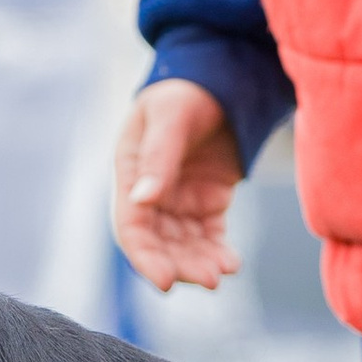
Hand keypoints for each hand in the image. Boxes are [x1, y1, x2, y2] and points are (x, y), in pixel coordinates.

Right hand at [112, 79, 242, 291]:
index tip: (165, 281)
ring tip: (223, 271)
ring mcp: (179, 201)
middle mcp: (150, 195)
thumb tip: (143, 200)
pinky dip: (218, 252)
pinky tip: (232, 262)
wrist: (217, 80)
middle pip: (159, 244)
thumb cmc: (184, 92)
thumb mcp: (169, 116)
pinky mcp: (207, 204)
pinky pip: (209, 237)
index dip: (145, 258)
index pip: (131, 227)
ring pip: (184, 246)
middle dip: (180, 266)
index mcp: (129, 173)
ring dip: (200, 263)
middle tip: (208, 279)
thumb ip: (158, 157)